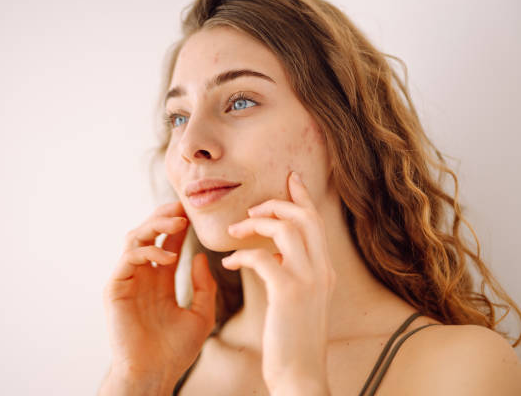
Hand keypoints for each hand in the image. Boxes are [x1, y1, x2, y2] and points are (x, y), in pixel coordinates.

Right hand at [102, 201, 216, 391]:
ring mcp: (127, 280)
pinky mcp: (115, 288)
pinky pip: (128, 258)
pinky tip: (169, 257)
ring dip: (155, 225)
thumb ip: (203, 286)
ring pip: (134, 238)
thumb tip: (201, 256)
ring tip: (178, 222)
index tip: (193, 210)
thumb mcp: (201, 314)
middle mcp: (142, 276)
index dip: (178, 224)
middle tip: (183, 208)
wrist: (154, 374)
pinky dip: (147, 251)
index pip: (167, 242)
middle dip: (164, 216)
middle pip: (148, 233)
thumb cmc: (175, 350)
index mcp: (160, 280)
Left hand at [222, 171, 334, 393]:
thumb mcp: (300, 300)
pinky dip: (242, 255)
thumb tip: (275, 255)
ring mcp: (308, 280)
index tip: (290, 178)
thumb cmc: (294, 340)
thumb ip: (294, 273)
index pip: (316, 222)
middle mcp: (322, 270)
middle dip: (276, 205)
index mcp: (325, 270)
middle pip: (304, 217)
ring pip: (286, 229)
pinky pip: (262, 258)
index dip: (303, 197)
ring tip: (234, 233)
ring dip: (255, 225)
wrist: (301, 375)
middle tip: (251, 211)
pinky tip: (229, 265)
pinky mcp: (289, 293)